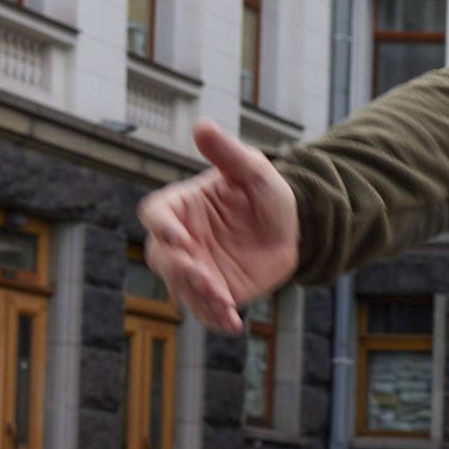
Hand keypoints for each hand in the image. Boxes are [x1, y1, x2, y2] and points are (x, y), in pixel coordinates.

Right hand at [142, 120, 301, 333]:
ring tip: (223, 301)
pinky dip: (216, 319)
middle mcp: (180, 240)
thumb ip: (227, 153)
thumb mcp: (253, 171)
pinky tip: (232, 323)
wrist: (293, 230)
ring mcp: (195, 269)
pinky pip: (207, 311)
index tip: (178, 237)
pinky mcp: (215, 293)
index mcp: (180, 207)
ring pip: (182, 288)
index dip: (162, 226)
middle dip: (177, 268)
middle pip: (161, 257)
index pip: (156, 214)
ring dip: (197, 295)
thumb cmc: (265, 195)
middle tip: (200, 273)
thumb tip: (202, 124)